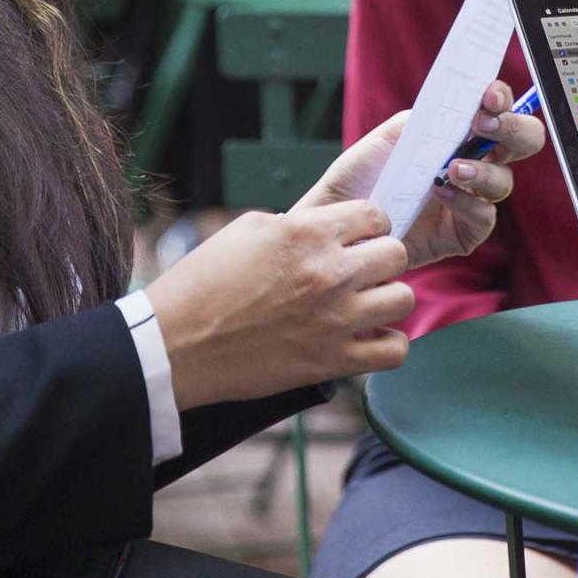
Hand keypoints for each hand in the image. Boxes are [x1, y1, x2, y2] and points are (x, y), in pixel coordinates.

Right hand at [142, 201, 411, 409]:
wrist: (174, 344)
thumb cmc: (202, 282)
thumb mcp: (248, 228)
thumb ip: (297, 223)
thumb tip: (325, 229)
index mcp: (307, 232)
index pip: (375, 214)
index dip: (369, 225)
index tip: (357, 237)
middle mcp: (329, 272)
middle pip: (396, 253)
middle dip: (383, 259)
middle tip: (362, 270)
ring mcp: (335, 318)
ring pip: (404, 298)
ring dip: (387, 299)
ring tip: (365, 304)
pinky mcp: (332, 362)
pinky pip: (394, 351)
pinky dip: (387, 345)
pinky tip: (367, 339)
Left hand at [298, 80, 544, 270]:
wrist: (335, 220)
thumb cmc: (360, 176)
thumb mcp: (388, 137)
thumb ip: (424, 119)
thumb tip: (457, 106)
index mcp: (457, 136)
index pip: (496, 110)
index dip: (501, 99)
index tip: (488, 95)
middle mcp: (472, 164)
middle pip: (520, 143)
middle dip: (515, 129)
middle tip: (486, 124)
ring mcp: (469, 199)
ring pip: (504, 181)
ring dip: (484, 170)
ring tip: (453, 168)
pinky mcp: (461, 233)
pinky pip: (483, 217)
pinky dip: (467, 202)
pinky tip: (442, 193)